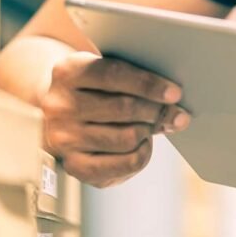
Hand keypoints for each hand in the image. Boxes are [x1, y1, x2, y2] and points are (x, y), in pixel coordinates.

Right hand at [40, 52, 190, 186]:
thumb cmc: (95, 87)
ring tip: (155, 124)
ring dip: (150, 131)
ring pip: (126, 138)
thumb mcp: (105, 70)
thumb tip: (174, 99)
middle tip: (178, 113)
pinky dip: (142, 154)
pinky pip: (121, 165)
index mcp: (68, 71)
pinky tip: (144, 143)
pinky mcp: (73, 166)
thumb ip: (133, 77)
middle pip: (123, 108)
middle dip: (157, 111)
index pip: (114, 75)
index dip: (149, 84)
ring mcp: (63, 138)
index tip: (175, 93)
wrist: (58, 112)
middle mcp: (60, 105)